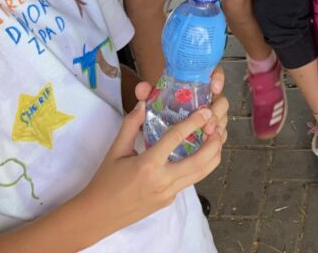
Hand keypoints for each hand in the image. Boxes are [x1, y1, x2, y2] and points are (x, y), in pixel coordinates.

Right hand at [79, 68, 228, 233]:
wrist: (97, 215)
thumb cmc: (105, 181)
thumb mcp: (115, 150)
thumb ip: (131, 125)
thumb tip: (144, 102)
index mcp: (147, 165)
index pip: (176, 139)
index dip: (194, 122)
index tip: (206, 111)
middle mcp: (162, 181)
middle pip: (200, 161)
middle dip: (215, 142)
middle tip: (219, 126)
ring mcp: (168, 193)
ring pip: (201, 174)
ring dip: (213, 155)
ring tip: (216, 138)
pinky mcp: (169, 200)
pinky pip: (189, 181)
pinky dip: (199, 166)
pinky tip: (198, 153)